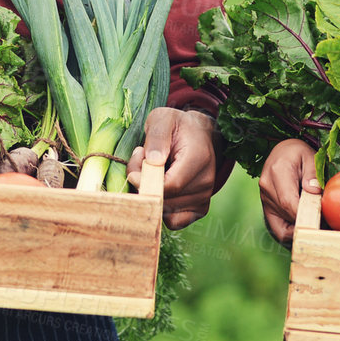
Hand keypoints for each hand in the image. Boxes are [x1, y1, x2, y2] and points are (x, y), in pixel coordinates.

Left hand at [126, 107, 217, 228]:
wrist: (200, 135)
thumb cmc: (177, 126)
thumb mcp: (163, 119)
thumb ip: (157, 136)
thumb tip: (152, 161)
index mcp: (199, 159)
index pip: (170, 185)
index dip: (145, 183)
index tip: (133, 171)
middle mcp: (206, 182)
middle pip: (166, 200)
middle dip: (145, 187)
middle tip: (140, 165)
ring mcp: (204, 197)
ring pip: (167, 211)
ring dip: (152, 196)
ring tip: (153, 174)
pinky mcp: (199, 208)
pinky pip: (174, 221)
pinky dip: (161, 209)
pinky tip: (160, 190)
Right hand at [260, 139, 319, 248]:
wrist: (281, 151)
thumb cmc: (297, 152)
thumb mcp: (309, 155)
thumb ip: (312, 172)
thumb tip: (314, 191)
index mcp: (277, 172)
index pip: (289, 202)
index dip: (305, 216)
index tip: (322, 221)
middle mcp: (267, 187)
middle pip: (287, 215)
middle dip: (307, 223)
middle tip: (327, 226)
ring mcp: (265, 199)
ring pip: (283, 224)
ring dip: (301, 228)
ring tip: (319, 226)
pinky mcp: (266, 207)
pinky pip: (277, 229)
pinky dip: (291, 233)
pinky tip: (305, 229)